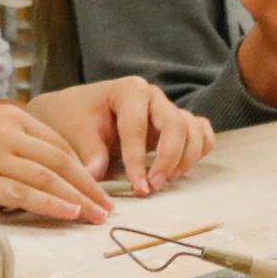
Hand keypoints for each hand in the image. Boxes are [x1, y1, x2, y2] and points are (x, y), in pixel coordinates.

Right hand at [0, 105, 112, 223]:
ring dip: (78, 199)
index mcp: (9, 116)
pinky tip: (69, 214)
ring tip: (97, 216)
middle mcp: (5, 132)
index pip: (58, 142)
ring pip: (48, 178)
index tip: (97, 187)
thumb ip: (12, 144)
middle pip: (60, 160)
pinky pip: (24, 195)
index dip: (82, 168)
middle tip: (108, 206)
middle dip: (89, 185)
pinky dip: (51, 205)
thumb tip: (43, 171)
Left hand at [24, 77, 214, 195]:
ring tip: (163, 182)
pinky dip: (198, 151)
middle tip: (154, 186)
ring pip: (193, 130)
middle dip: (168, 159)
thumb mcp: (75, 132)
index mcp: (129, 91)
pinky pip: (201, 133)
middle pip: (176, 124)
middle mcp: (154, 96)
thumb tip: (96, 176)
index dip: (138, 159)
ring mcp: (167, 109)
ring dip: (185, 159)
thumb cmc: (75, 118)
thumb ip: (89, 152)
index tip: (138, 186)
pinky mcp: (176, 124)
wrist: (77, 112)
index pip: (138, 125)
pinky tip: (179, 170)